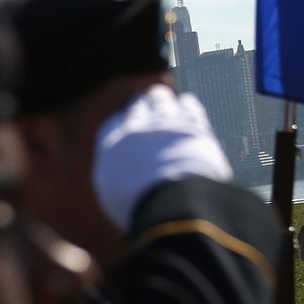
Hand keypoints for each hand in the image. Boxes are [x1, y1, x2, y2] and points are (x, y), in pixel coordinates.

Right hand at [93, 84, 232, 232]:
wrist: (171, 202)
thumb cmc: (138, 205)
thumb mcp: (111, 195)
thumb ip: (114, 175)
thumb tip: (119, 172)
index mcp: (111, 144)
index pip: (114, 122)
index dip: (122, 121)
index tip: (127, 123)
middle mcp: (135, 126)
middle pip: (137, 104)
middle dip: (141, 104)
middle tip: (145, 104)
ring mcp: (165, 122)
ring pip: (161, 98)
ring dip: (161, 99)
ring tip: (163, 99)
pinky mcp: (193, 124)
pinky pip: (188, 104)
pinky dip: (186, 104)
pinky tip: (187, 104)